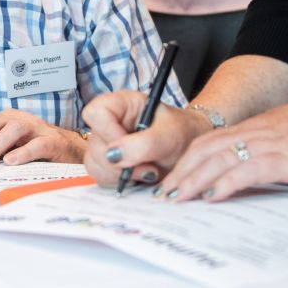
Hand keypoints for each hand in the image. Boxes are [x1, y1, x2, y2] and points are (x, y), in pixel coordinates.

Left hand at [0, 109, 85, 166]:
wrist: (68, 150)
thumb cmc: (31, 146)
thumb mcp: (2, 144)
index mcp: (3, 119)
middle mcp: (17, 119)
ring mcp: (35, 128)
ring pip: (11, 131)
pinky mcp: (52, 140)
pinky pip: (36, 144)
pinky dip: (22, 153)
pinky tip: (10, 162)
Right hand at [82, 90, 208, 186]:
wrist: (193, 155)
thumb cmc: (183, 135)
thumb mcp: (170, 136)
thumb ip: (144, 144)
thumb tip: (114, 155)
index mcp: (122, 105)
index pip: (96, 112)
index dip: (107, 130)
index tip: (128, 147)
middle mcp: (110, 122)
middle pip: (94, 142)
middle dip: (120, 162)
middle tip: (148, 168)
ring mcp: (108, 144)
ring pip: (94, 162)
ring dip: (119, 175)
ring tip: (147, 172)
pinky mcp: (109, 165)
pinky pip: (100, 176)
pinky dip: (118, 183)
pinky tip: (138, 178)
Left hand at [158, 92, 287, 201]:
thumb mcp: (275, 140)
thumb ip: (254, 152)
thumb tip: (239, 174)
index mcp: (245, 130)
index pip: (204, 143)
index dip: (184, 160)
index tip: (170, 177)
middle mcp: (248, 134)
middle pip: (203, 150)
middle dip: (180, 172)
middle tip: (163, 192)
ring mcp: (262, 145)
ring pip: (217, 160)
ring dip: (194, 179)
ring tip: (178, 197)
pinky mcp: (279, 158)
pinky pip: (246, 170)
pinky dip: (226, 183)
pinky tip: (213, 196)